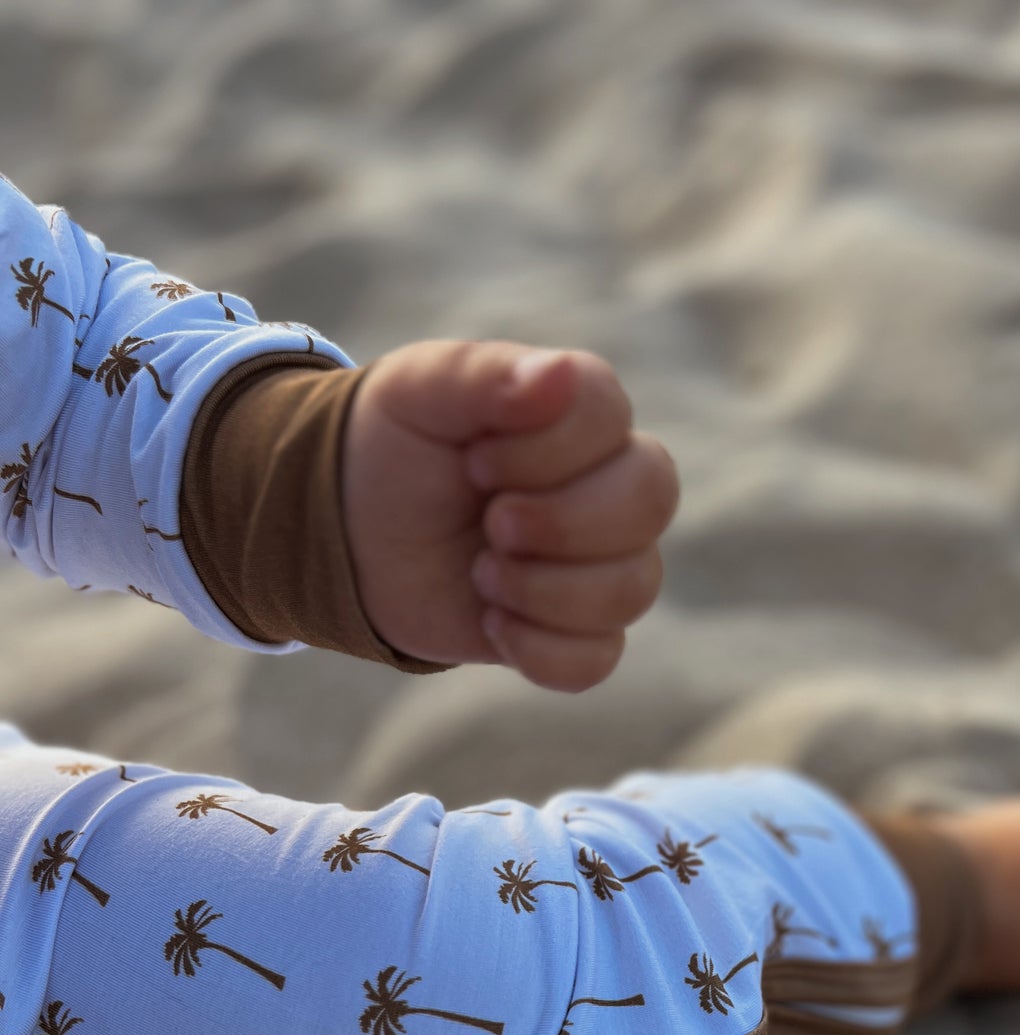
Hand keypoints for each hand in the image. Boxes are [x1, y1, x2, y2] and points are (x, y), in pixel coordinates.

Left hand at [342, 339, 678, 689]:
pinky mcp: (577, 631)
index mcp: (582, 414)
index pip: (612, 419)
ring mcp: (602, 563)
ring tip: (482, 573)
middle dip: (559, 522)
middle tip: (491, 523)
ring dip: (542, 589)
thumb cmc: (400, 444)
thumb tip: (561, 373)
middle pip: (650, 502)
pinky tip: (492, 622)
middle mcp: (611, 485)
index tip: (475, 460)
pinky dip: (538, 650)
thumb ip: (487, 374)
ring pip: (633, 588)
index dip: (545, 450)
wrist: (354, 529)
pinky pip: (598, 659)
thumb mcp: (419, 391)